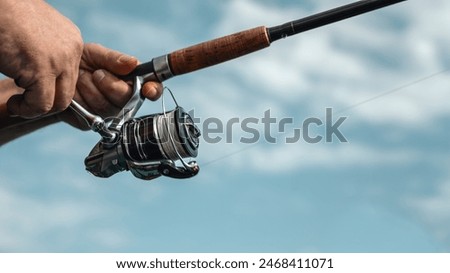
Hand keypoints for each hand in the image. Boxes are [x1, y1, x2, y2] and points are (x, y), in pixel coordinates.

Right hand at [0, 0, 82, 118]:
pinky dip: (26, 110)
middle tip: (24, 103)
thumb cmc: (7, 17)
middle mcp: (72, 50)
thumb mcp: (37, 35)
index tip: (31, 93)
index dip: (52, 91)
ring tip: (17, 104)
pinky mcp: (42, 68)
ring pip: (60, 102)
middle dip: (47, 103)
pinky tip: (13, 104)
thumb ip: (49, 54)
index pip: (72, 79)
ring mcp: (60, 59)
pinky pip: (42, 104)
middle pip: (69, 92)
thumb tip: (47, 81)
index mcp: (72, 42)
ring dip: (37, 109)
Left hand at [60, 43, 162, 129]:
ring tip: (81, 80)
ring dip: (90, 88)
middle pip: (128, 98)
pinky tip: (75, 93)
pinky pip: (91, 113)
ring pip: (107, 106)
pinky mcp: (93, 123)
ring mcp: (110, 113)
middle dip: (110, 83)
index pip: (152, 87)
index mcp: (132, 81)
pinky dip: (79, 99)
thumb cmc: (78, 62)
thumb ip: (114, 58)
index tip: (148, 89)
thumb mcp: (95, 53)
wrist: (52, 76)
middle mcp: (125, 100)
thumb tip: (133, 63)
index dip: (153, 89)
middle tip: (97, 73)